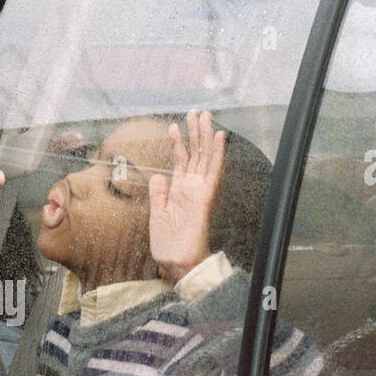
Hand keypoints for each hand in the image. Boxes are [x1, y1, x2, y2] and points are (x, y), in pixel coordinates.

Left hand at [148, 110, 225, 283]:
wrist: (177, 263)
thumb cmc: (169, 245)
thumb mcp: (157, 216)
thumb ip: (158, 195)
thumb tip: (158, 176)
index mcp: (179, 192)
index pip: (180, 162)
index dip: (177, 143)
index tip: (174, 126)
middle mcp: (191, 188)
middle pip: (194, 154)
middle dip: (194, 132)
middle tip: (195, 111)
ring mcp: (199, 191)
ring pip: (204, 157)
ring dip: (205, 136)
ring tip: (204, 115)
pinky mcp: (204, 197)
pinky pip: (213, 172)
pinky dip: (216, 153)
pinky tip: (218, 137)